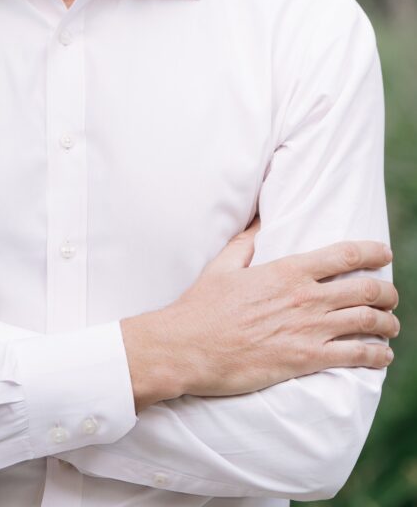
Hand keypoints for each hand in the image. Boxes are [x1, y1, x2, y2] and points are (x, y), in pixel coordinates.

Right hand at [121, 221, 398, 411]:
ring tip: (391, 326)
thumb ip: (247, 241)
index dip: (371, 252)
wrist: (188, 347)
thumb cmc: (202, 306)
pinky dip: (376, 356)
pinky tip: (382, 356)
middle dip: (387, 292)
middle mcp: (305, 298)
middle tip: (391, 296)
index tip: (384, 253)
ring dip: (387, 324)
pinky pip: (355, 357)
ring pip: (367, 323)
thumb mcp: (223, 264)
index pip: (344, 255)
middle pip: (365, 289)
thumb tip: (260, 219)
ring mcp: (308, 330)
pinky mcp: (306, 360)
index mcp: (287, 270)